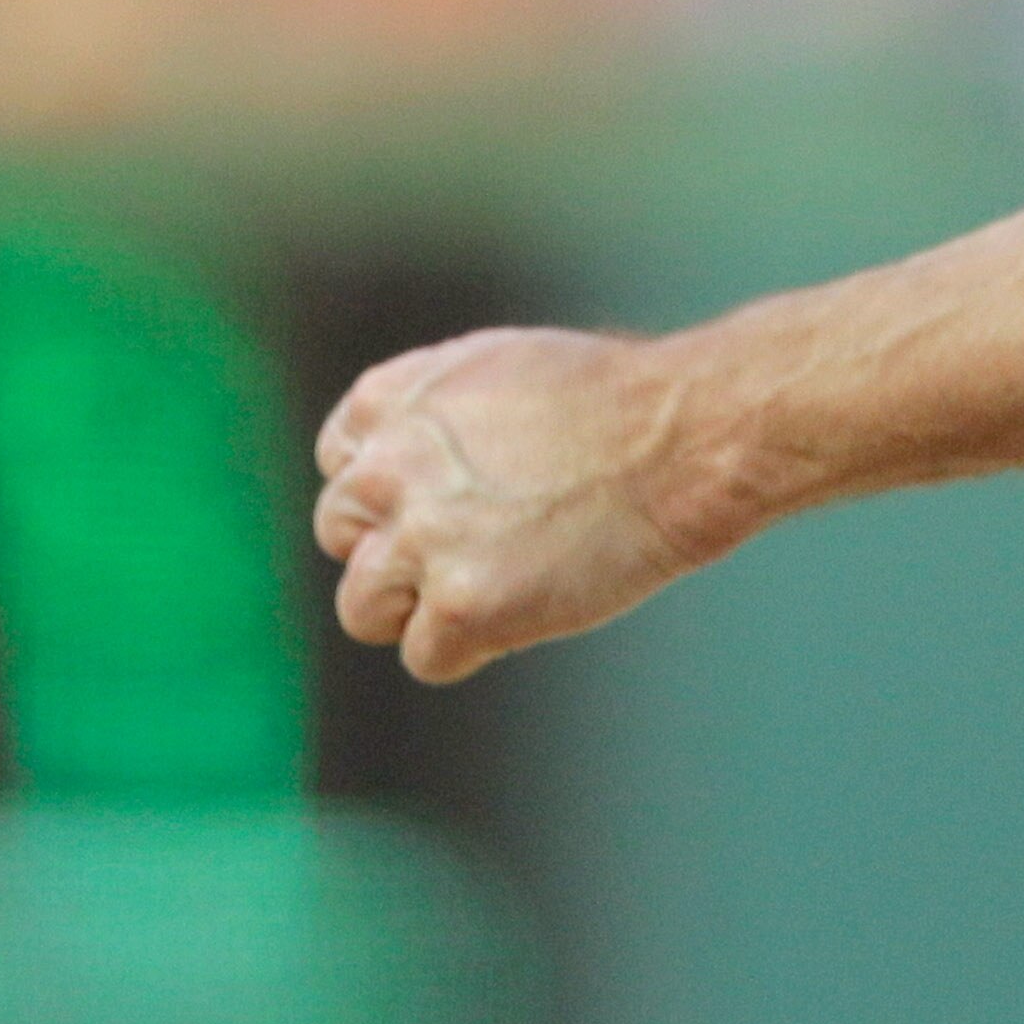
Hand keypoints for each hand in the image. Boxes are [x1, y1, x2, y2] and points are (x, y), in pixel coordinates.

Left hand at [311, 326, 741, 682]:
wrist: (685, 437)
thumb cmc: (619, 400)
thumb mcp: (499, 367)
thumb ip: (431, 415)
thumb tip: (399, 463)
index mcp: (391, 401)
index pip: (339, 462)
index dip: (391, 490)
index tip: (441, 499)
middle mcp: (386, 468)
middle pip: (340, 534)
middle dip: (397, 548)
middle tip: (479, 545)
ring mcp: (420, 541)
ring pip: (363, 608)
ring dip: (421, 607)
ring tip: (501, 582)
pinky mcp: (461, 606)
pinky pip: (426, 656)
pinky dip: (473, 647)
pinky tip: (530, 606)